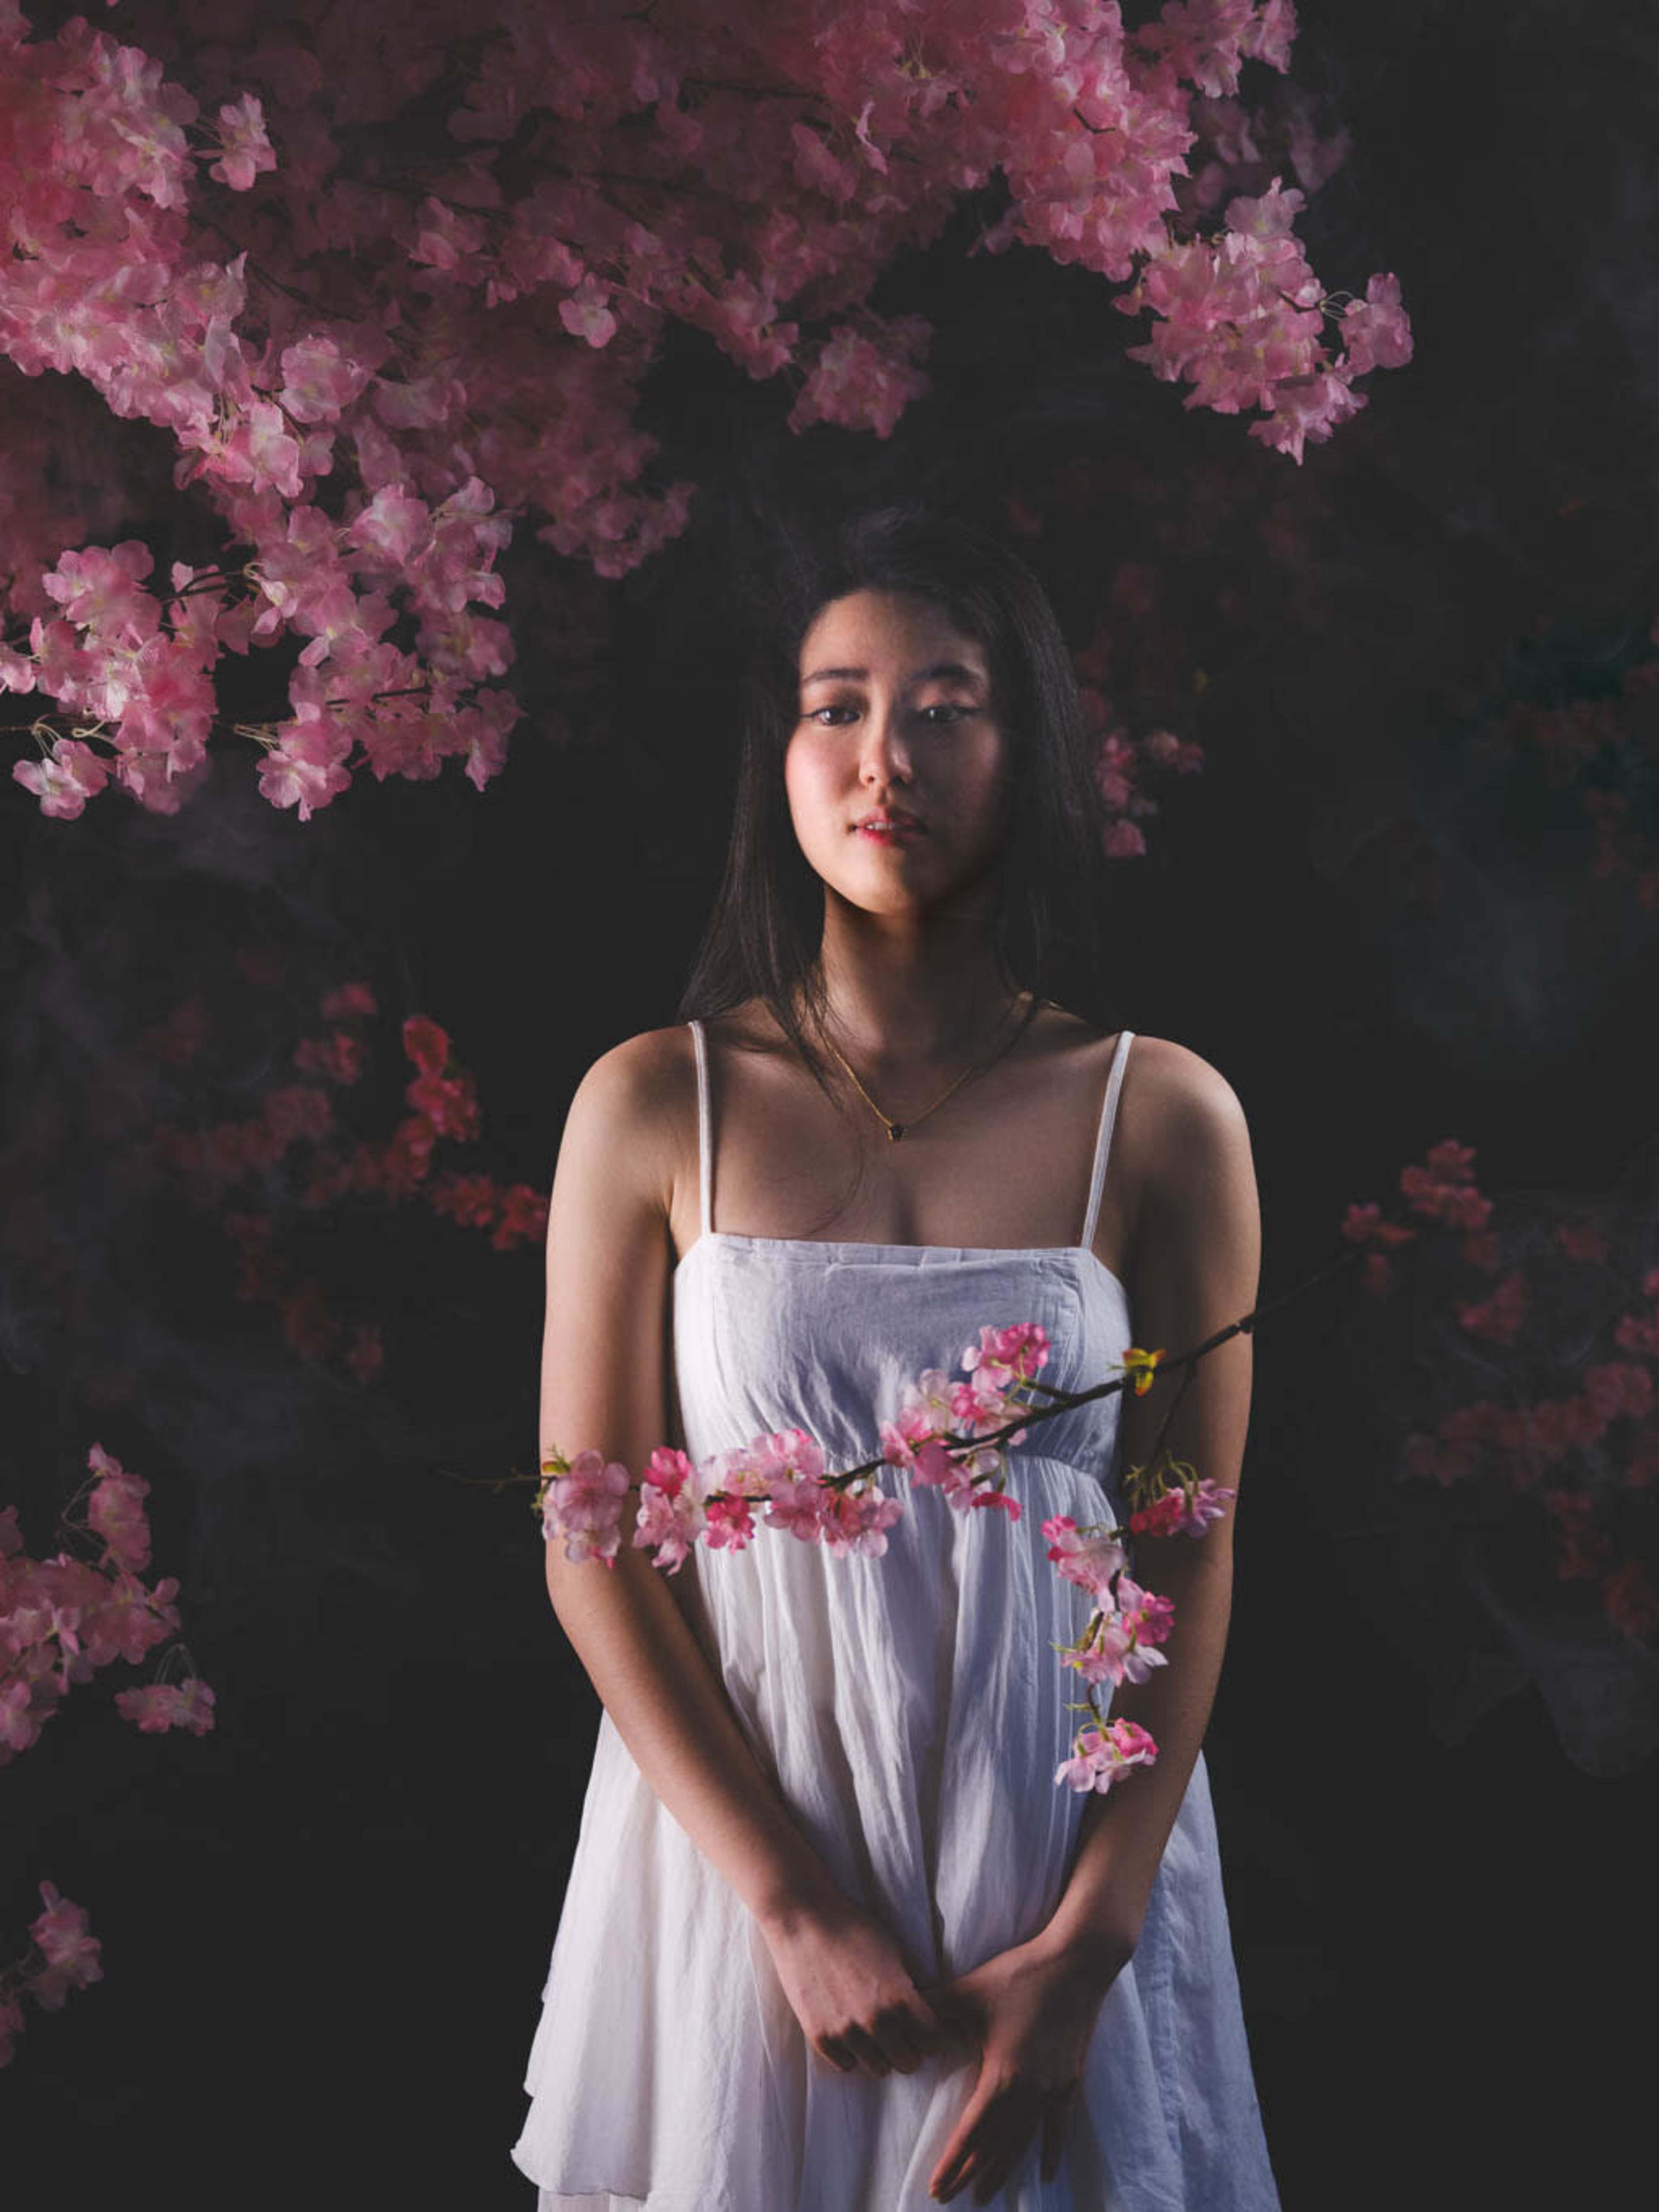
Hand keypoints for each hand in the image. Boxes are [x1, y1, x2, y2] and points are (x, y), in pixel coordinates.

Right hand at [758, 1887, 953, 2078]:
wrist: (804, 1921)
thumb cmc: (853, 1929)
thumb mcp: (895, 1951)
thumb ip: (913, 1984)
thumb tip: (929, 2010)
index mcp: (899, 1998)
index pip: (932, 2040)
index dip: (929, 2033)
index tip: (921, 2026)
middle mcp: (876, 2021)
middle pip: (909, 2062)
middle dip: (910, 2048)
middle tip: (900, 2033)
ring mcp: (846, 2032)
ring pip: (879, 2069)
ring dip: (881, 2054)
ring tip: (874, 2033)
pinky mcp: (820, 2037)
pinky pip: (847, 2065)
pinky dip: (852, 2053)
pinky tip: (849, 2031)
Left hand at [926, 1933, 1128, 2204]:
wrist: (1075, 1963)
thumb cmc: (1018, 1974)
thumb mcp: (968, 1991)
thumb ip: (932, 2009)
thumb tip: (901, 2020)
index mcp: (1003, 2075)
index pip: (972, 2132)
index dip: (953, 2162)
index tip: (936, 2188)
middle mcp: (1030, 2091)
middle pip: (995, 2145)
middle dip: (971, 2174)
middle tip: (949, 2198)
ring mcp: (1053, 2088)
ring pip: (1023, 2142)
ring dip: (1003, 2170)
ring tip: (985, 2195)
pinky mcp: (1070, 2080)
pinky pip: (1059, 2127)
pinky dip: (1051, 2152)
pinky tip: (1046, 2176)